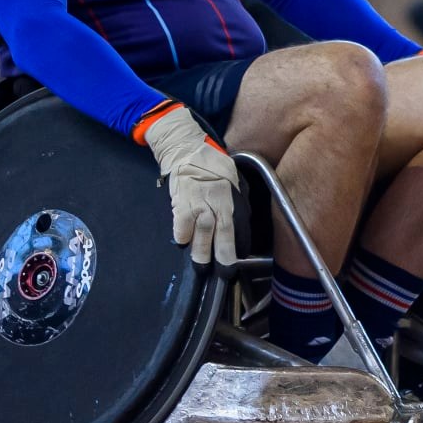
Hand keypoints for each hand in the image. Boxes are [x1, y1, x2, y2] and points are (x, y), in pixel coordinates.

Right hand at [137, 102, 240, 265]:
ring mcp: (198, 201)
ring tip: (201, 267)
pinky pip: (181, 222)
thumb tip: (243, 223)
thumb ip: (239, 201)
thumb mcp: (235, 180)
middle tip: (225, 273)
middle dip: (224, 253)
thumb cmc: (214, 167)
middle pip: (222, 230)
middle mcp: (217, 200)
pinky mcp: (180, 200)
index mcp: (232, 197)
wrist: (188, 150)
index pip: (239, 224)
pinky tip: (182, 243)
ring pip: (202, 230)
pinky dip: (182, 233)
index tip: (240, 260)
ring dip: (201, 250)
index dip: (240, 243)